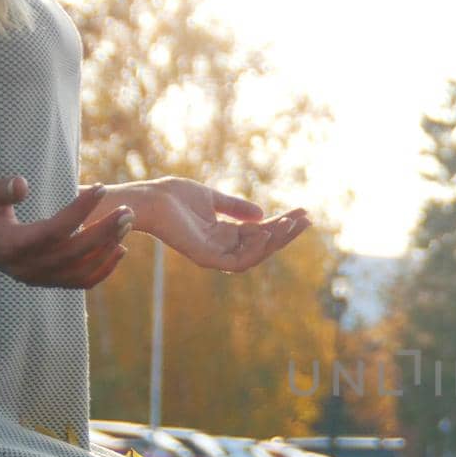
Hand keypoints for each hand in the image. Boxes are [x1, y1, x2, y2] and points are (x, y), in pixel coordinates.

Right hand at [0, 177, 131, 288]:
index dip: (80, 210)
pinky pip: (81, 282)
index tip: (100, 188)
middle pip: (74, 252)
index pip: (55, 230)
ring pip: (82, 271)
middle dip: (104, 231)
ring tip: (126, 224)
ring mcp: (37, 278)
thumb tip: (22, 184)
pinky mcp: (45, 281)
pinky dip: (103, 269)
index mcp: (11, 246)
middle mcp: (26, 267)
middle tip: (127, 211)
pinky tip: (119, 249)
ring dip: (108, 249)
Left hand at [121, 176, 311, 272]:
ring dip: (275, 241)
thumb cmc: (172, 196)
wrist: (148, 199)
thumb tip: (261, 212)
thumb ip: (235, 206)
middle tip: (307, 219)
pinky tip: (266, 230)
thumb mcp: (211, 197)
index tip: (302, 212)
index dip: (281, 223)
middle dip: (286, 233)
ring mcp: (214, 255)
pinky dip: (254, 248)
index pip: (260, 232)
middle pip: (262, 245)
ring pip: (254, 255)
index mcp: (223, 234)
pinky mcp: (205, 258)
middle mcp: (221, 247)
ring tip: (291, 224)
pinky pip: (237, 260)